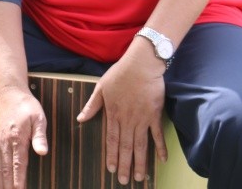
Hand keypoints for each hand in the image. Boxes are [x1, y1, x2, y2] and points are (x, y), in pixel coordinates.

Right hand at [0, 87, 48, 188]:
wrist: (9, 93)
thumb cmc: (26, 105)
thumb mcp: (38, 117)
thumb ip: (39, 135)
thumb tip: (42, 152)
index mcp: (17, 139)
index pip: (18, 164)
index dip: (19, 180)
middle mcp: (4, 144)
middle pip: (6, 171)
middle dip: (8, 186)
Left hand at [77, 53, 166, 184]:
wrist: (141, 65)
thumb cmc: (120, 74)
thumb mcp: (101, 87)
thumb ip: (92, 105)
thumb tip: (80, 119)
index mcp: (113, 114)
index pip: (112, 140)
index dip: (112, 155)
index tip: (111, 169)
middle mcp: (127, 120)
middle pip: (126, 147)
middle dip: (125, 165)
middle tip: (125, 180)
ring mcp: (142, 119)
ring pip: (141, 145)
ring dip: (140, 162)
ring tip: (139, 177)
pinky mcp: (155, 115)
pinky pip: (158, 135)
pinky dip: (160, 148)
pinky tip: (161, 160)